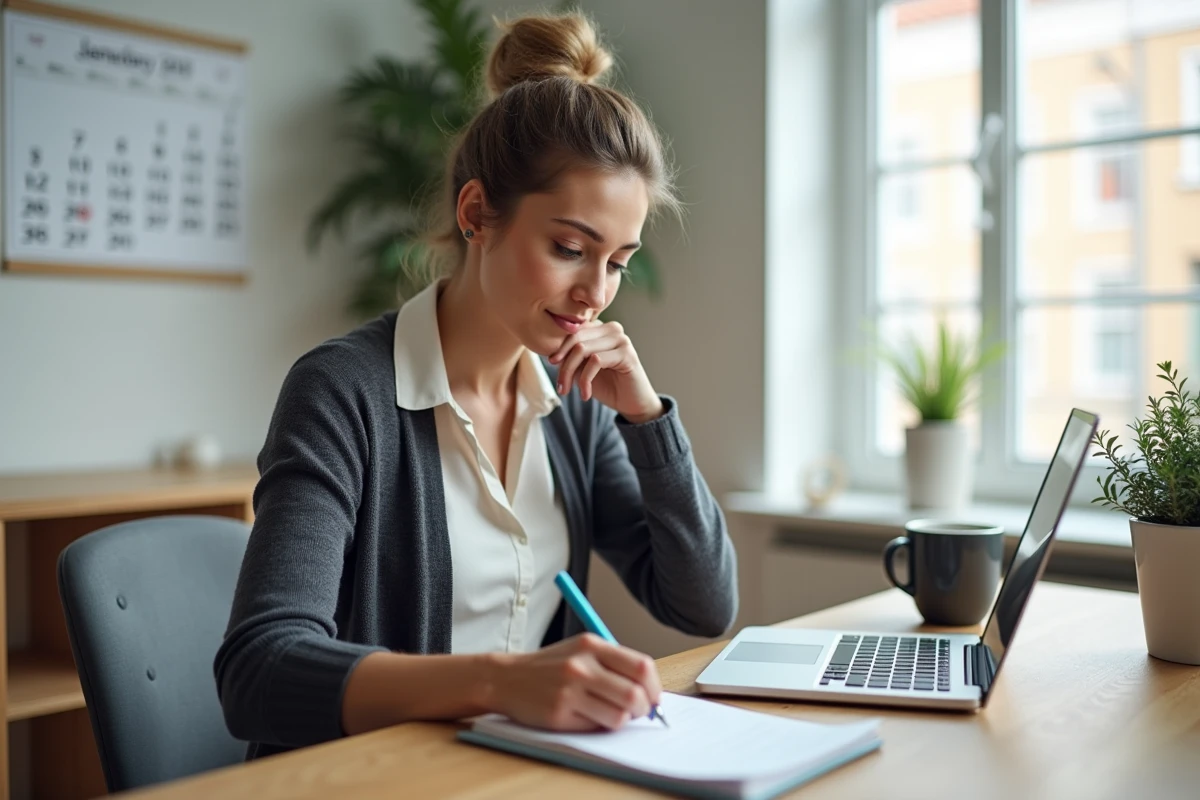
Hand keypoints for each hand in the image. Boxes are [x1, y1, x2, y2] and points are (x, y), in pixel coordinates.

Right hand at [488, 633, 661, 730]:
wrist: (506, 678)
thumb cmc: (549, 666)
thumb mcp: (580, 650)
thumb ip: (613, 663)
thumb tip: (649, 689)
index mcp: (591, 644)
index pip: (641, 666)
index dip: (654, 686)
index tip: (653, 696)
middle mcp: (581, 665)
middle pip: (635, 694)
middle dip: (644, 708)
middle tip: (639, 711)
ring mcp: (569, 690)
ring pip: (620, 716)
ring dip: (622, 719)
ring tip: (611, 713)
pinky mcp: (560, 713)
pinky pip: (597, 726)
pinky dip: (601, 725)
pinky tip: (589, 716)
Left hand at [548, 321, 663, 421]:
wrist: (631, 404)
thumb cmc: (607, 385)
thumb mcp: (582, 369)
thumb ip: (570, 357)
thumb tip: (551, 353)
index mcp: (600, 328)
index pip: (573, 330)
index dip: (560, 347)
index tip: (552, 363)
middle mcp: (612, 328)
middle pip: (575, 338)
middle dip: (563, 363)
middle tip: (560, 386)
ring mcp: (621, 339)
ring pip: (582, 349)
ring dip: (570, 373)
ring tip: (568, 391)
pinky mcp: (626, 353)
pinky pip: (595, 361)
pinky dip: (585, 380)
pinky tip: (586, 394)